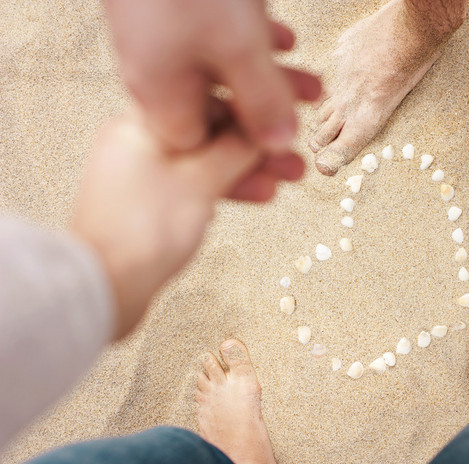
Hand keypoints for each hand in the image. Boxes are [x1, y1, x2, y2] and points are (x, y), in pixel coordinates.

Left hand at [71, 107, 303, 338]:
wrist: (103, 288)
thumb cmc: (139, 233)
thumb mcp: (200, 181)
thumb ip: (236, 148)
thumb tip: (264, 128)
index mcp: (141, 123)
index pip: (207, 98)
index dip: (251, 107)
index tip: (282, 115)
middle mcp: (141, 142)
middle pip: (211, 131)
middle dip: (257, 144)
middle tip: (293, 153)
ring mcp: (146, 173)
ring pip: (208, 160)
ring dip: (250, 169)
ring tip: (289, 178)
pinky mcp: (152, 202)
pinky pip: (197, 184)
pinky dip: (227, 188)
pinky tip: (257, 194)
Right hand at [104, 0, 319, 152]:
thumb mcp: (239, 49)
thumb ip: (262, 101)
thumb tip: (279, 144)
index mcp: (161, 96)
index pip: (203, 153)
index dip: (247, 163)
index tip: (286, 166)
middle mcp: (156, 74)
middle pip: (218, 116)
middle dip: (269, 123)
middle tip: (309, 133)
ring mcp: (162, 41)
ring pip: (223, 77)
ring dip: (271, 83)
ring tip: (316, 85)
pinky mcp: (174, 12)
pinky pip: (217, 42)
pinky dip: (253, 46)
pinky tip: (285, 39)